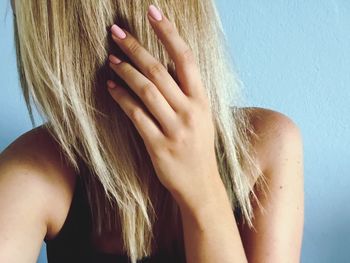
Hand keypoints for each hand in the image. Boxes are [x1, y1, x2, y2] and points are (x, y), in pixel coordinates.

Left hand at [107, 5, 222, 206]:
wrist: (200, 184)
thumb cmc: (198, 146)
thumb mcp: (202, 116)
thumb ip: (187, 92)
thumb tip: (164, 64)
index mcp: (202, 100)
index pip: (185, 58)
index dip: (168, 32)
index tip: (152, 12)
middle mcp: (190, 111)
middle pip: (158, 71)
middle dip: (135, 47)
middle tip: (115, 31)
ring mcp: (174, 129)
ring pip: (145, 90)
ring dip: (125, 70)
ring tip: (110, 58)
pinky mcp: (157, 145)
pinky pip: (135, 115)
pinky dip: (121, 98)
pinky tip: (110, 86)